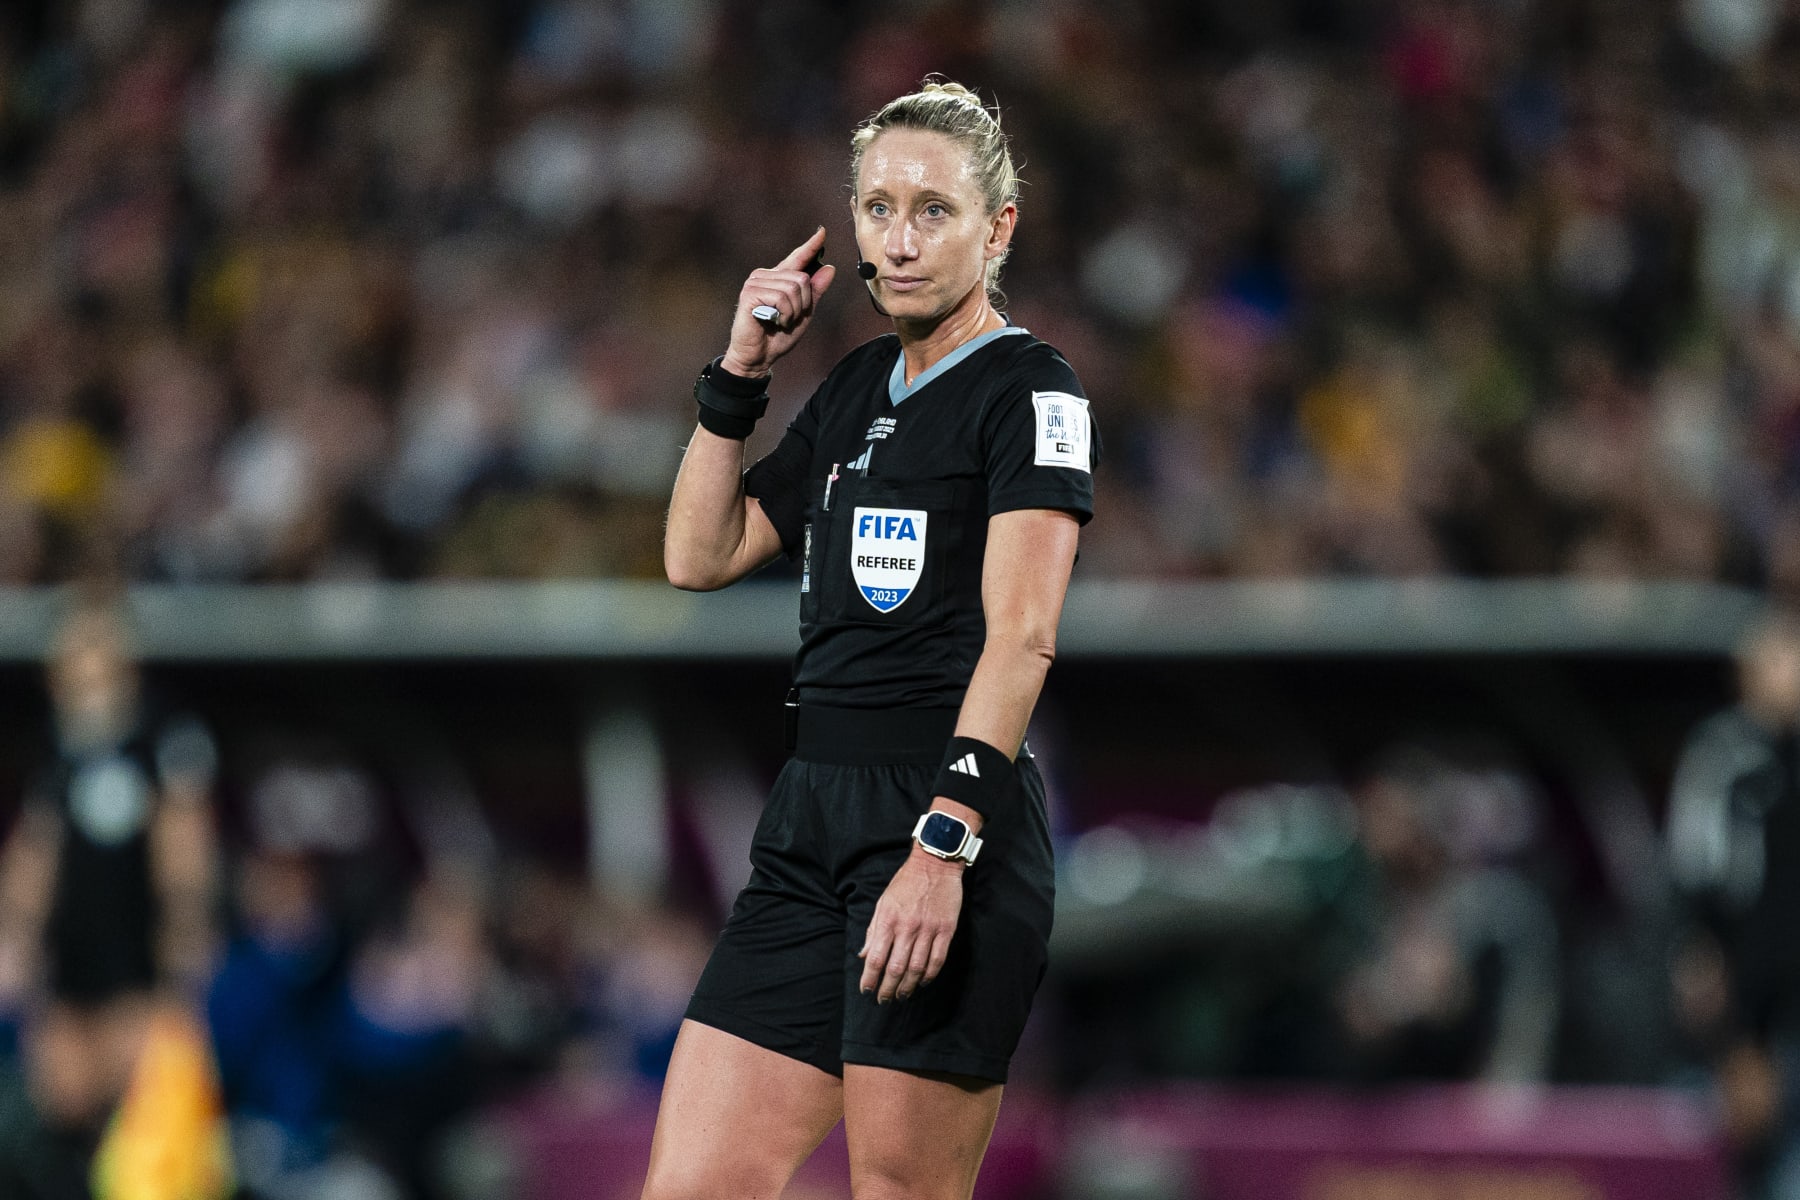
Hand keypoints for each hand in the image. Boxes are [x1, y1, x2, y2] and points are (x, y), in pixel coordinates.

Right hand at [721, 226, 836, 378]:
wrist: (759, 356)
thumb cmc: (777, 336)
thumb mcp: (803, 312)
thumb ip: (815, 291)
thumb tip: (829, 268)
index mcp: (778, 278)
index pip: (797, 258)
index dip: (811, 246)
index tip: (822, 232)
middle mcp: (765, 275)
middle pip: (802, 278)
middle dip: (803, 303)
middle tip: (789, 318)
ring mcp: (755, 282)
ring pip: (793, 288)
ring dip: (793, 311)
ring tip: (780, 320)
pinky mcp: (750, 293)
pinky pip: (781, 298)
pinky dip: (783, 314)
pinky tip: (772, 321)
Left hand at [858, 847, 963, 1001]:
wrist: (935, 864)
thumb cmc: (905, 883)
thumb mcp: (883, 902)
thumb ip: (873, 930)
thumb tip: (863, 954)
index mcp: (889, 920)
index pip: (875, 957)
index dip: (869, 978)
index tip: (866, 990)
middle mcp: (908, 927)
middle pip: (896, 967)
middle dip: (887, 988)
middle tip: (883, 1000)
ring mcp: (928, 929)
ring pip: (917, 968)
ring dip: (907, 986)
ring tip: (901, 995)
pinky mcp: (946, 930)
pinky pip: (937, 959)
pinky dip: (929, 975)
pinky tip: (922, 982)